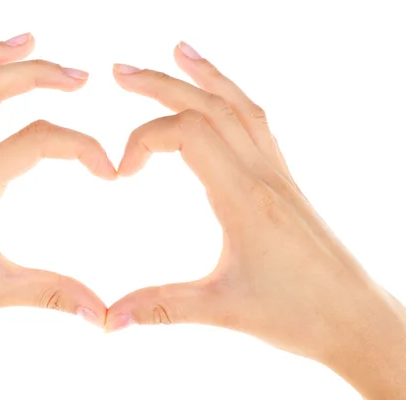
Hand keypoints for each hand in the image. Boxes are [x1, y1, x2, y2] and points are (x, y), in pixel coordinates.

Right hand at [105, 42, 405, 398]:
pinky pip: (258, 122)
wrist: (356, 317)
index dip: (143, 140)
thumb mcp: (223, 311)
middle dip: (160, 84)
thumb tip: (105, 321)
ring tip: (176, 54)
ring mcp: (278, 173)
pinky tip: (219, 96)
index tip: (120, 173)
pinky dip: (232, 97)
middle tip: (120, 72)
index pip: (188, 133)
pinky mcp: (284, 180)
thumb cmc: (299, 314)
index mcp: (245, 198)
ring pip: (239, 104)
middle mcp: (263, 174)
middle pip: (209, 105)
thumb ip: (160, 308)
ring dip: (203, 76)